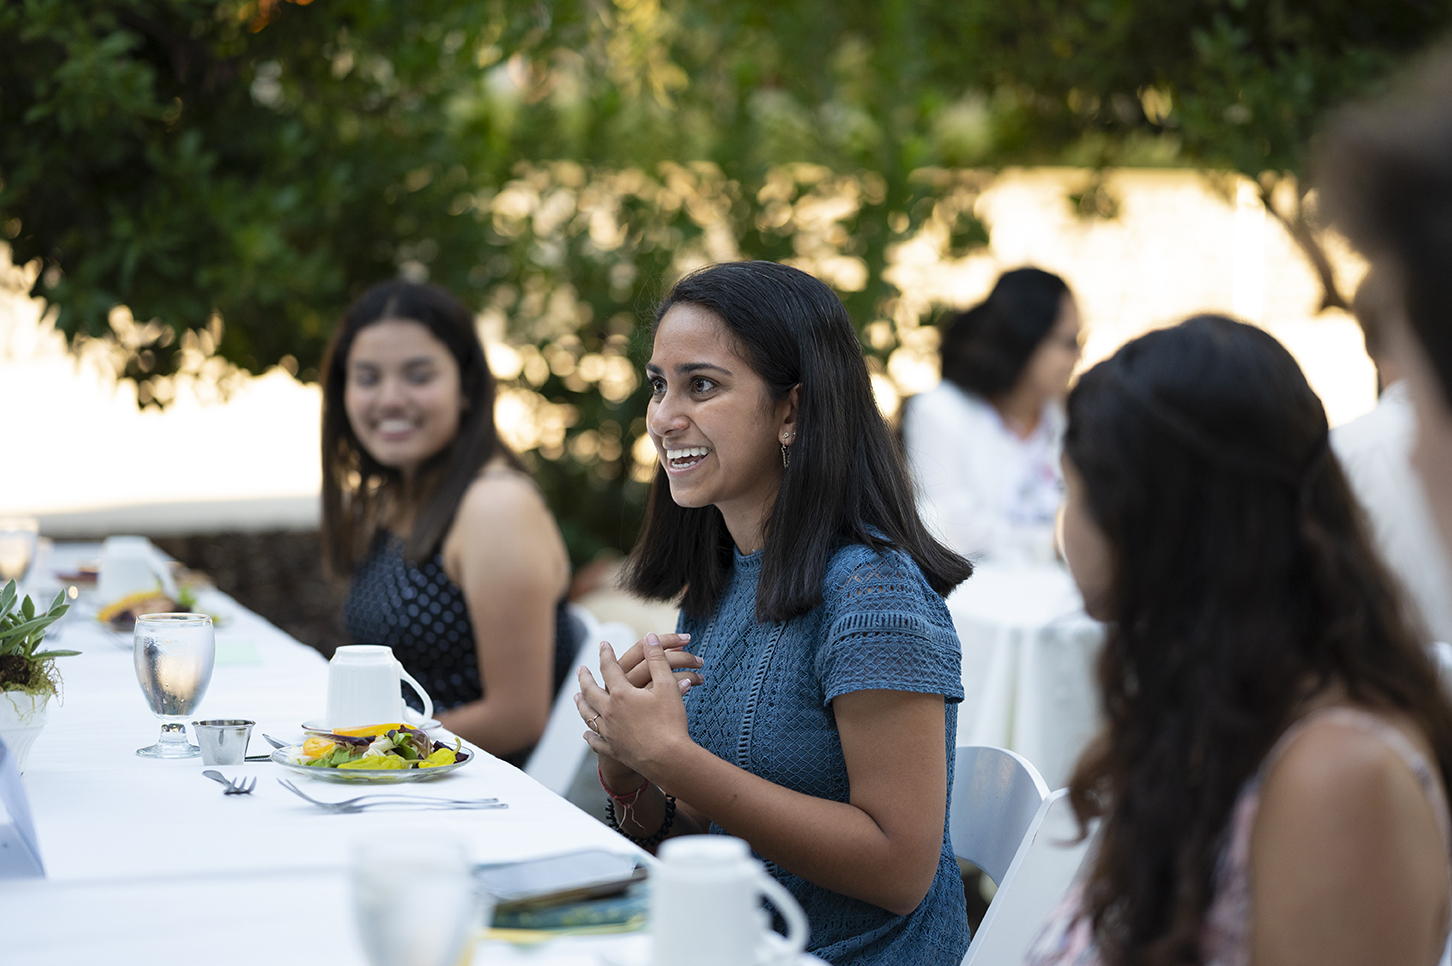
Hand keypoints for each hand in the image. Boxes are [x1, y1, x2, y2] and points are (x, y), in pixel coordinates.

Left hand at [577, 634, 692, 781]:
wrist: (669, 759)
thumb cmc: (671, 722)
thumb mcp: (668, 686)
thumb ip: (658, 660)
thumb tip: (650, 638)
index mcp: (621, 694)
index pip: (609, 668)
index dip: (606, 654)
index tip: (603, 644)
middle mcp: (609, 712)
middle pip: (590, 691)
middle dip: (585, 678)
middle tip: (581, 669)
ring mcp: (609, 733)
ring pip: (588, 715)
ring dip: (581, 704)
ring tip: (576, 697)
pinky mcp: (613, 750)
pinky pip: (596, 742)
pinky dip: (589, 736)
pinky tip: (586, 733)